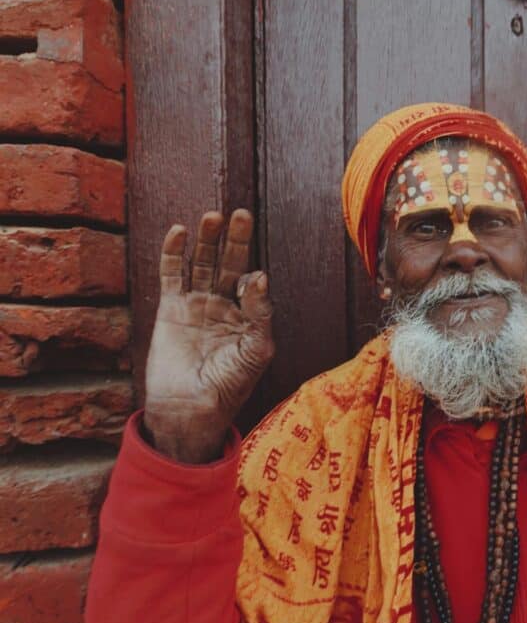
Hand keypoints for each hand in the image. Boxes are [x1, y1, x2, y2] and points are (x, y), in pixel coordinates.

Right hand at [142, 209, 273, 462]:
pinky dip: (174, 252)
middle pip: (230, 263)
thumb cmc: (230, 384)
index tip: (253, 280)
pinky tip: (179, 231)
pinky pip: (172, 274)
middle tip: (241, 214)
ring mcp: (197, 304)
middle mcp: (224, 304)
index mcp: (248, 314)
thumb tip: (260, 276)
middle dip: (236, 240)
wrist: (190, 408)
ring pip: (203, 263)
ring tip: (213, 217)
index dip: (253, 279)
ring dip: (208, 240)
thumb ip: (261, 313)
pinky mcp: (171, 307)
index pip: (254, 284)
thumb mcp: (257, 350)